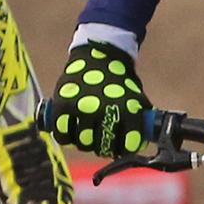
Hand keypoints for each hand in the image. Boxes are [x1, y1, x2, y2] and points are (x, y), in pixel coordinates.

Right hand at [43, 42, 150, 156]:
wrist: (98, 53)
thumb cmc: (119, 81)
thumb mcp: (135, 97)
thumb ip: (139, 121)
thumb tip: (141, 145)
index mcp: (127, 110)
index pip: (127, 146)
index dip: (123, 149)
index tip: (120, 147)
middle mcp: (105, 110)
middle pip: (102, 148)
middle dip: (103, 147)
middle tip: (101, 141)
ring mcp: (83, 107)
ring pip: (82, 144)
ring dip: (85, 142)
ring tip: (87, 133)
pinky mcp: (63, 105)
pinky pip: (62, 136)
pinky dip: (66, 137)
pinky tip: (71, 131)